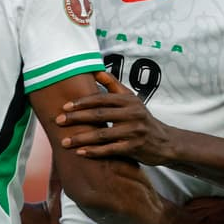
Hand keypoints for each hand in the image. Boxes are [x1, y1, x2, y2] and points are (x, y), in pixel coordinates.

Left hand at [56, 71, 172, 164]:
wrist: (164, 142)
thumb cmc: (142, 118)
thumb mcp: (131, 99)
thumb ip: (113, 85)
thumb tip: (96, 70)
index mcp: (128, 100)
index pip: (101, 99)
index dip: (82, 102)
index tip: (65, 106)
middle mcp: (132, 114)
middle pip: (99, 115)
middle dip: (76, 118)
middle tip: (59, 121)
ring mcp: (134, 131)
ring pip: (102, 134)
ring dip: (81, 138)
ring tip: (65, 141)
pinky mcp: (134, 147)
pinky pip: (110, 150)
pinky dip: (94, 152)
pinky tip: (80, 152)